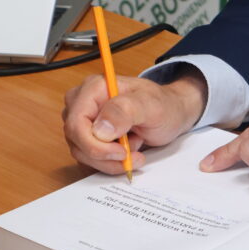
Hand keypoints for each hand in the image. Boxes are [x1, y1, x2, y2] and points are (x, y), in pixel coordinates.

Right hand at [62, 71, 206, 174]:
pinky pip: (89, 158)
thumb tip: (99, 129)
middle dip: (106, 154)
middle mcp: (83, 102)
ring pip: (82, 153)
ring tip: (136, 144)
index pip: (76, 123)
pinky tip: (129, 150)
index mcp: (94, 88)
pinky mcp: (87, 136)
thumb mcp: (152, 105)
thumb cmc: (164, 105)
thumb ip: (126, 111)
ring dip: (111, 158)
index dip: (95, 145)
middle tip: (134, 153)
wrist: (172, 113)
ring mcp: (83, 120)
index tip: (122, 152)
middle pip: (77, 140)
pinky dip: (110, 162)